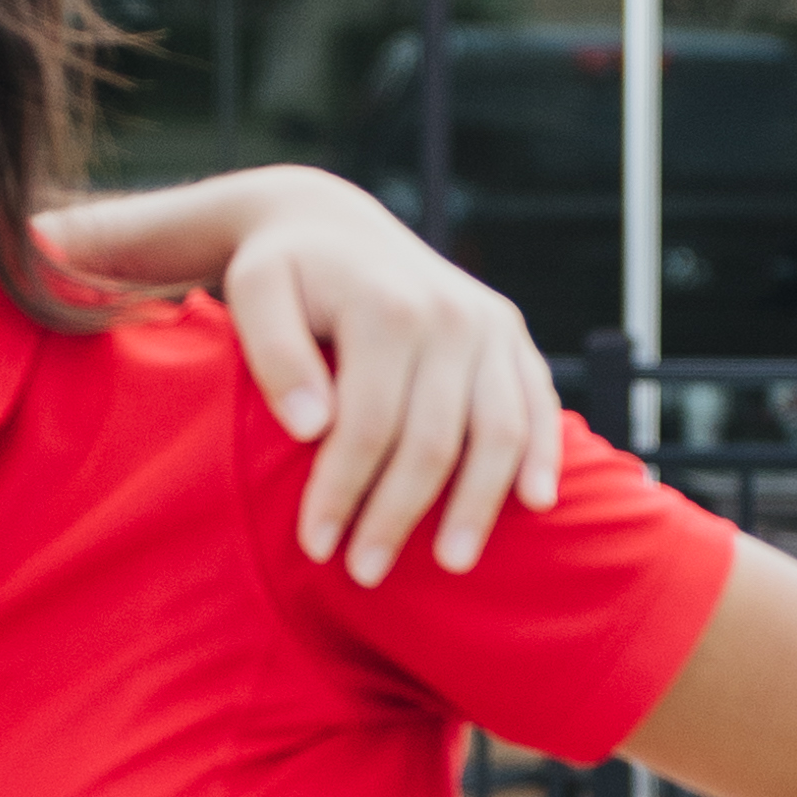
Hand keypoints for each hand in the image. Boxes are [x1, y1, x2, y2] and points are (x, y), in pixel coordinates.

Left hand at [218, 174, 566, 582]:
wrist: (332, 223)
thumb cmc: (283, 273)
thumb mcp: (254, 292)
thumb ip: (274, 355)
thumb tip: (311, 426)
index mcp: (387, 308)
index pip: (367, 425)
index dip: (342, 492)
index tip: (315, 546)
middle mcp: (450, 315)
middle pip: (433, 440)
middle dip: (398, 515)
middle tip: (365, 573)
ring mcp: (490, 324)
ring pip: (499, 432)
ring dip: (477, 505)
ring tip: (450, 564)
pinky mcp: (511, 334)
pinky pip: (538, 403)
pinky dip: (542, 455)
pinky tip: (534, 506)